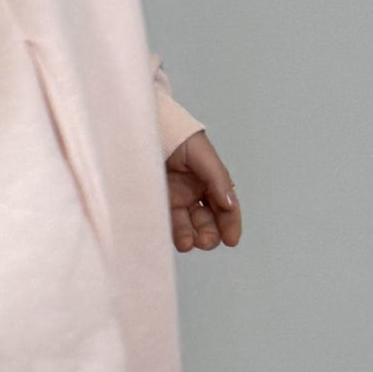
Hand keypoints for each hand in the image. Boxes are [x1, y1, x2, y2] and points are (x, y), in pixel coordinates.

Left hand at [166, 128, 241, 252]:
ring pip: (186, 226)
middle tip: (204, 242)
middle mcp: (192, 192)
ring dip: (190, 238)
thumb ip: (218, 179)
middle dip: (209, 234)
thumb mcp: (202, 154)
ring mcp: (173, 199)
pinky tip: (175, 239)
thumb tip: (229, 205)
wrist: (140, 128)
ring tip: (187, 243)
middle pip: (207, 220)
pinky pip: (166, 223)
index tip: (231, 240)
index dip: (231, 223)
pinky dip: (172, 234)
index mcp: (208, 180)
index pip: (225, 206)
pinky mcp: (154, 203)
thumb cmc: (174, 135)